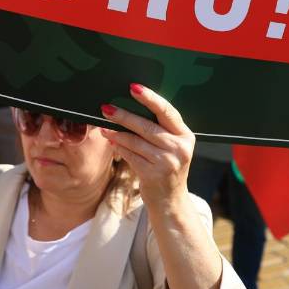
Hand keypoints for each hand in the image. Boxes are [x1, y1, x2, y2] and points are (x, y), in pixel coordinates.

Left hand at [100, 84, 194, 205]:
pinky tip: (112, 142)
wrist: (170, 201)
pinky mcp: (153, 174)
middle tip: (106, 108)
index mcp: (185, 135)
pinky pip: (130, 155)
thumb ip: (157, 129)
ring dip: (116, 133)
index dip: (150, 98)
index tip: (133, 87)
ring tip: (104, 127)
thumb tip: (127, 108)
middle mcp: (179, 148)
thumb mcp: (170, 146)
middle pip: (147, 126)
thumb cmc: (167, 167)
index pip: (166, 111)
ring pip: (135, 141)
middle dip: (124, 116)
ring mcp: (167, 162)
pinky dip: (119, 147)